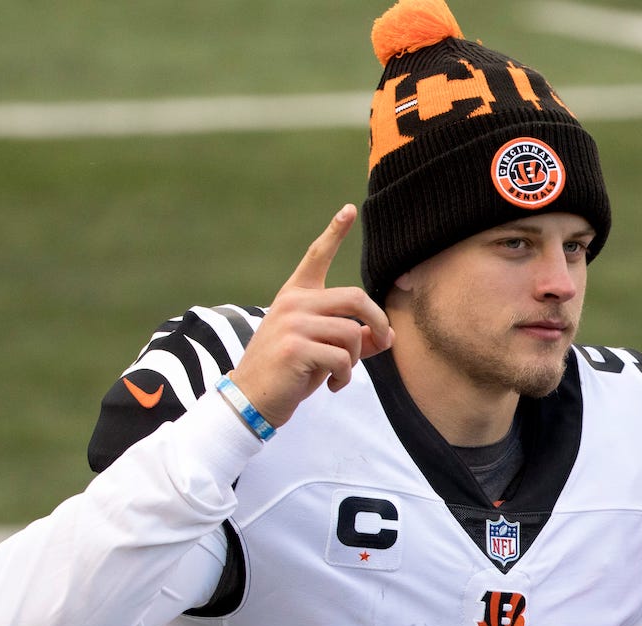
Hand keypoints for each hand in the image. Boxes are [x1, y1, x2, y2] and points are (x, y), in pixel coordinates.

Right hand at [230, 204, 392, 427]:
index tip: (348, 209)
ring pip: (353, 332)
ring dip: (357, 359)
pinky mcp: (295, 347)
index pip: (316, 257)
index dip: (334, 232)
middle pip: (356, 298)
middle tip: (384, 342)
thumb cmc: (289, 373)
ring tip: (340, 373)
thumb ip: (354, 338)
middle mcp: (293, 303)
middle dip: (379, 323)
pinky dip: (345, 376)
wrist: (251, 399)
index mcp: (295, 296)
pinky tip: (332, 385)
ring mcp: (292, 323)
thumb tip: (389, 335)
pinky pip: (343, 357)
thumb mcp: (322, 350)